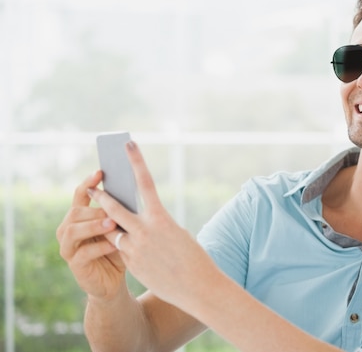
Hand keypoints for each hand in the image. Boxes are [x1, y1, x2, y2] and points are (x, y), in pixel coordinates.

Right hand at [56, 171, 125, 299]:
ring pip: (74, 229)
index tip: (101, 172)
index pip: (80, 194)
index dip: (89, 182)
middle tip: (112, 209)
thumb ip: (119, 211)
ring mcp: (68, 247)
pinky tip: (115, 245)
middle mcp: (68, 229)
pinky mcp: (75, 264)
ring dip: (94, 225)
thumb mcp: (120, 227)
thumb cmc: (119, 248)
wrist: (113, 281)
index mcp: (79, 216)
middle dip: (94, 209)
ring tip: (112, 223)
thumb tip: (131, 187)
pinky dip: (100, 247)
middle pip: (75, 211)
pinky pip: (83, 252)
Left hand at [88, 141, 211, 307]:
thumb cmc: (193, 257)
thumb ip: (156, 224)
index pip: (145, 183)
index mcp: (160, 218)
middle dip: (101, 198)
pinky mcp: (132, 265)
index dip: (136, 161)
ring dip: (112, 229)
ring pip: (114, 233)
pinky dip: (126, 249)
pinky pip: (122, 252)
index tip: (128, 145)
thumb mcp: (177, 234)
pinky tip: (138, 254)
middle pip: (114, 209)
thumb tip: (139, 222)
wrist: (198, 287)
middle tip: (91, 189)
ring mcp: (135, 250)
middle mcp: (144, 232)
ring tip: (108, 225)